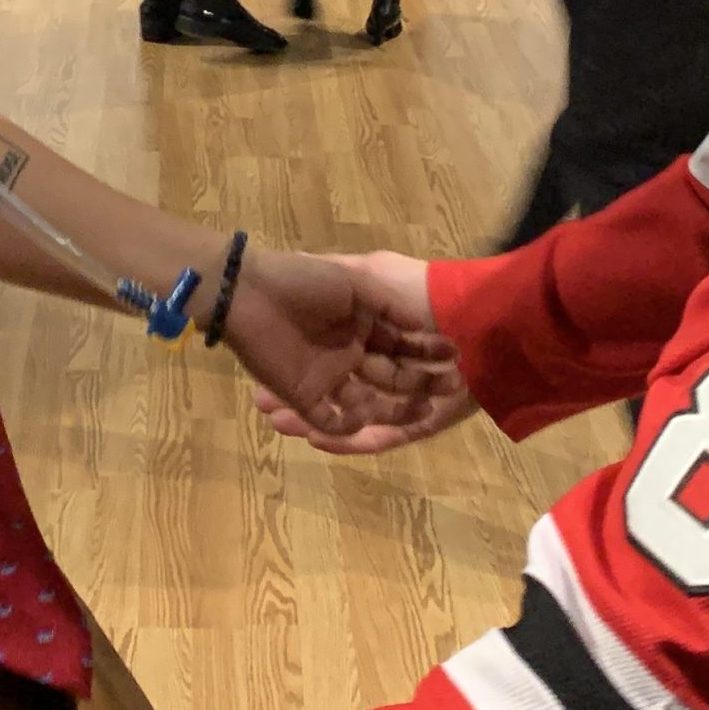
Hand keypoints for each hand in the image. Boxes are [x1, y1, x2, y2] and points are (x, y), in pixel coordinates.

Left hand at [219, 244, 459, 439]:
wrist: (251, 293)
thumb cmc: (303, 283)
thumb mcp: (354, 282)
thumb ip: (390, 306)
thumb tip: (423, 325)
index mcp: (360, 327)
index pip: (402, 346)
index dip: (429, 352)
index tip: (458, 356)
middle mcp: (348, 356)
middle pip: (391, 378)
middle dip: (423, 383)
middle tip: (454, 386)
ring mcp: (326, 378)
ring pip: (367, 403)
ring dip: (395, 409)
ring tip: (424, 410)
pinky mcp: (303, 397)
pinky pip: (331, 419)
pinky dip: (348, 427)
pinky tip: (370, 419)